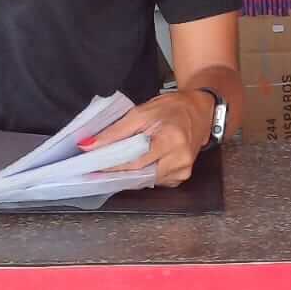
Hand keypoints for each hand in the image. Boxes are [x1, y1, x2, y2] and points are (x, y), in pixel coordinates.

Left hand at [80, 91, 210, 187]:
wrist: (201, 111)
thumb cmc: (173, 108)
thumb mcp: (143, 111)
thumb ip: (116, 131)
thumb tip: (89, 146)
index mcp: (171, 139)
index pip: (135, 161)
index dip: (113, 165)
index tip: (93, 166)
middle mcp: (180, 158)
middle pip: (140, 174)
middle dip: (118, 171)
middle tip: (98, 167)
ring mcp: (183, 170)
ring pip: (146, 180)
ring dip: (130, 174)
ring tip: (118, 163)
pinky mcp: (182, 177)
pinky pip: (155, 181)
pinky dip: (144, 174)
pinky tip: (141, 164)